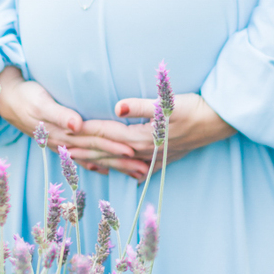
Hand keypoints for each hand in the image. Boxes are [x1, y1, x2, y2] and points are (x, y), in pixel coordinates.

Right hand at [0, 67, 152, 179]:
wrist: (8, 100)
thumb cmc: (27, 96)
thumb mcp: (41, 102)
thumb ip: (59, 113)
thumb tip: (76, 124)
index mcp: (65, 131)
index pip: (96, 137)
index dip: (114, 143)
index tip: (134, 149)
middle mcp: (67, 142)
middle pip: (99, 151)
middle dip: (122, 160)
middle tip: (145, 168)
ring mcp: (63, 145)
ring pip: (94, 157)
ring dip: (115, 166)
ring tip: (135, 173)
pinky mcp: (60, 143)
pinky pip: (82, 158)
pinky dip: (95, 165)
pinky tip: (106, 172)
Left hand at [75, 91, 233, 182]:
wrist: (217, 122)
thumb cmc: (194, 108)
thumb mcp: (169, 103)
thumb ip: (142, 105)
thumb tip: (118, 106)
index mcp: (141, 137)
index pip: (104, 133)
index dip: (82, 130)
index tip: (61, 128)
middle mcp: (142, 152)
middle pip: (104, 151)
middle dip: (80, 148)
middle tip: (56, 146)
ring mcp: (150, 159)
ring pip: (114, 162)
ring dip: (92, 159)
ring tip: (72, 158)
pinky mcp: (157, 160)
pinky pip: (128, 168)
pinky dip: (113, 167)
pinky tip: (104, 169)